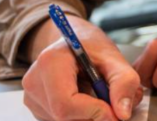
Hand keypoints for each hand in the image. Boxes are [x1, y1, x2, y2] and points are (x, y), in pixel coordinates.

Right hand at [22, 20, 142, 120]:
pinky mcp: (37, 108)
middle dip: (94, 116)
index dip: (94, 112)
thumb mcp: (113, 57)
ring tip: (100, 97)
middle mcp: (34, 83)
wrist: (73, 43)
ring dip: (89, 117)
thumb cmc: (91, 47)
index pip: (65, 103)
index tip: (116, 112)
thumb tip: (122, 113)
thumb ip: (124, 81)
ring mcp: (32, 98)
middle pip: (64, 117)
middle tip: (113, 104)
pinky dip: (80, 117)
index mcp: (50, 63)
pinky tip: (87, 101)